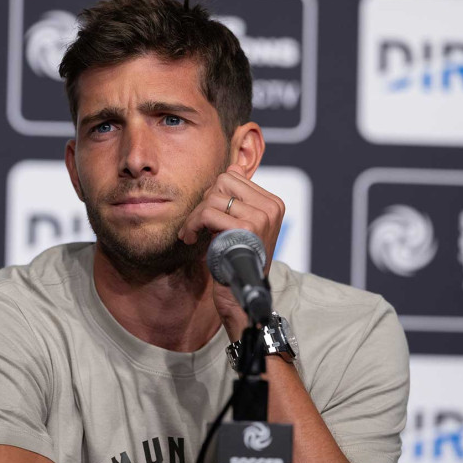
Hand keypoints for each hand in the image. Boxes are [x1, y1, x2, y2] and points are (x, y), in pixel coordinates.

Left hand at [177, 164, 284, 339]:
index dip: (213, 195)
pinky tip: (189, 239)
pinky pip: (208, 213)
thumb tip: (234, 165)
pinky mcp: (246, 229)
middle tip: (195, 227)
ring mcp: (261, 217)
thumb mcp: (239, 224)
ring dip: (194, 217)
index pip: (232, 176)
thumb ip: (238, 197)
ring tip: (191, 234)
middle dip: (202, 204)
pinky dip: (192, 225)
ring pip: (212, 197)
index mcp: (273, 203)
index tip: (206, 218)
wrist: (242, 297)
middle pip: (221, 182)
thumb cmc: (236, 261)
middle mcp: (271, 207)